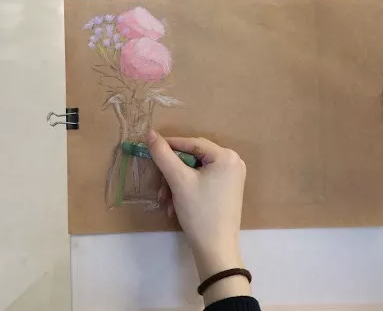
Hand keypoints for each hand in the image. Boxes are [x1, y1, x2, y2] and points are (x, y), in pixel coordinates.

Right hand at [148, 130, 249, 302]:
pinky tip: (175, 206)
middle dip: (172, 173)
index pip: (192, 143)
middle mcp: (233, 162)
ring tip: (165, 202)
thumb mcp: (178, 181)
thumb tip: (150, 133)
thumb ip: (163, 155)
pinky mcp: (227, 189)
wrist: (215, 249)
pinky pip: (202, 181)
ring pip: (195, 171)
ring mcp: (232, 177)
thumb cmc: (199, 212)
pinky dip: (186, 190)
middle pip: (193, 158)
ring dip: (176, 184)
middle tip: (159, 187)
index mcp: (226, 156)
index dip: (169, 146)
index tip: (149, 150)